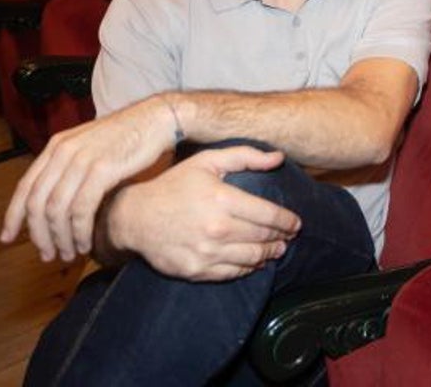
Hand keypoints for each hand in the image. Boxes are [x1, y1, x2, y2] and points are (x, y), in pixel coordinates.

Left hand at [0, 96, 175, 261]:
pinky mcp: (102, 169)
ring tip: (68, 254)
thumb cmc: (128, 136)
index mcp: (56, 146)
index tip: (8, 238)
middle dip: (39, 235)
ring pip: (57, 210)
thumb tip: (58, 198)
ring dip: (60, 238)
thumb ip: (70, 167)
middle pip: (37, 203)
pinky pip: (81, 209)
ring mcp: (82, 160)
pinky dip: (80, 231)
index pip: (25, 187)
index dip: (13, 216)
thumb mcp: (89, 146)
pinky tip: (86, 243)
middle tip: (47, 255)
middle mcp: (63, 152)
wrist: (157, 119)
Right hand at [107, 146, 300, 280]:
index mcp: (223, 199)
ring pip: (252, 258)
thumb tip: (279, 158)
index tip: (296, 223)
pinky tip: (254, 262)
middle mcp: (217, 228)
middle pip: (264, 237)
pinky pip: (233, 273)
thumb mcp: (207, 161)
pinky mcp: (197, 270)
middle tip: (289, 236)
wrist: (134, 217)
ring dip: (269, 254)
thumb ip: (245, 157)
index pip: (269, 215)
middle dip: (281, 237)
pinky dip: (249, 268)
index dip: (288, 221)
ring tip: (276, 249)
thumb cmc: (174, 186)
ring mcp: (206, 252)